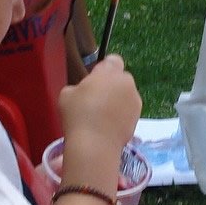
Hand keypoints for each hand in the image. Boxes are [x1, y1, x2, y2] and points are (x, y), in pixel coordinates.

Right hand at [57, 53, 141, 178]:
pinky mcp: (138, 117)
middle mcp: (127, 82)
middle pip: (120, 79)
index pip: (113, 60)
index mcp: (110, 72)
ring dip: (117, 101)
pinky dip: (121, 115)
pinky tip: (108, 126)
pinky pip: (128, 111)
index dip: (103, 69)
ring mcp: (135, 101)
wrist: (94, 144)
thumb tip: (85, 91)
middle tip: (95, 100)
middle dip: (111, 85)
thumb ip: (80, 85)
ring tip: (101, 116)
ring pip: (125, 95)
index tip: (93, 81)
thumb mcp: (67, 93)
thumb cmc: (78, 114)